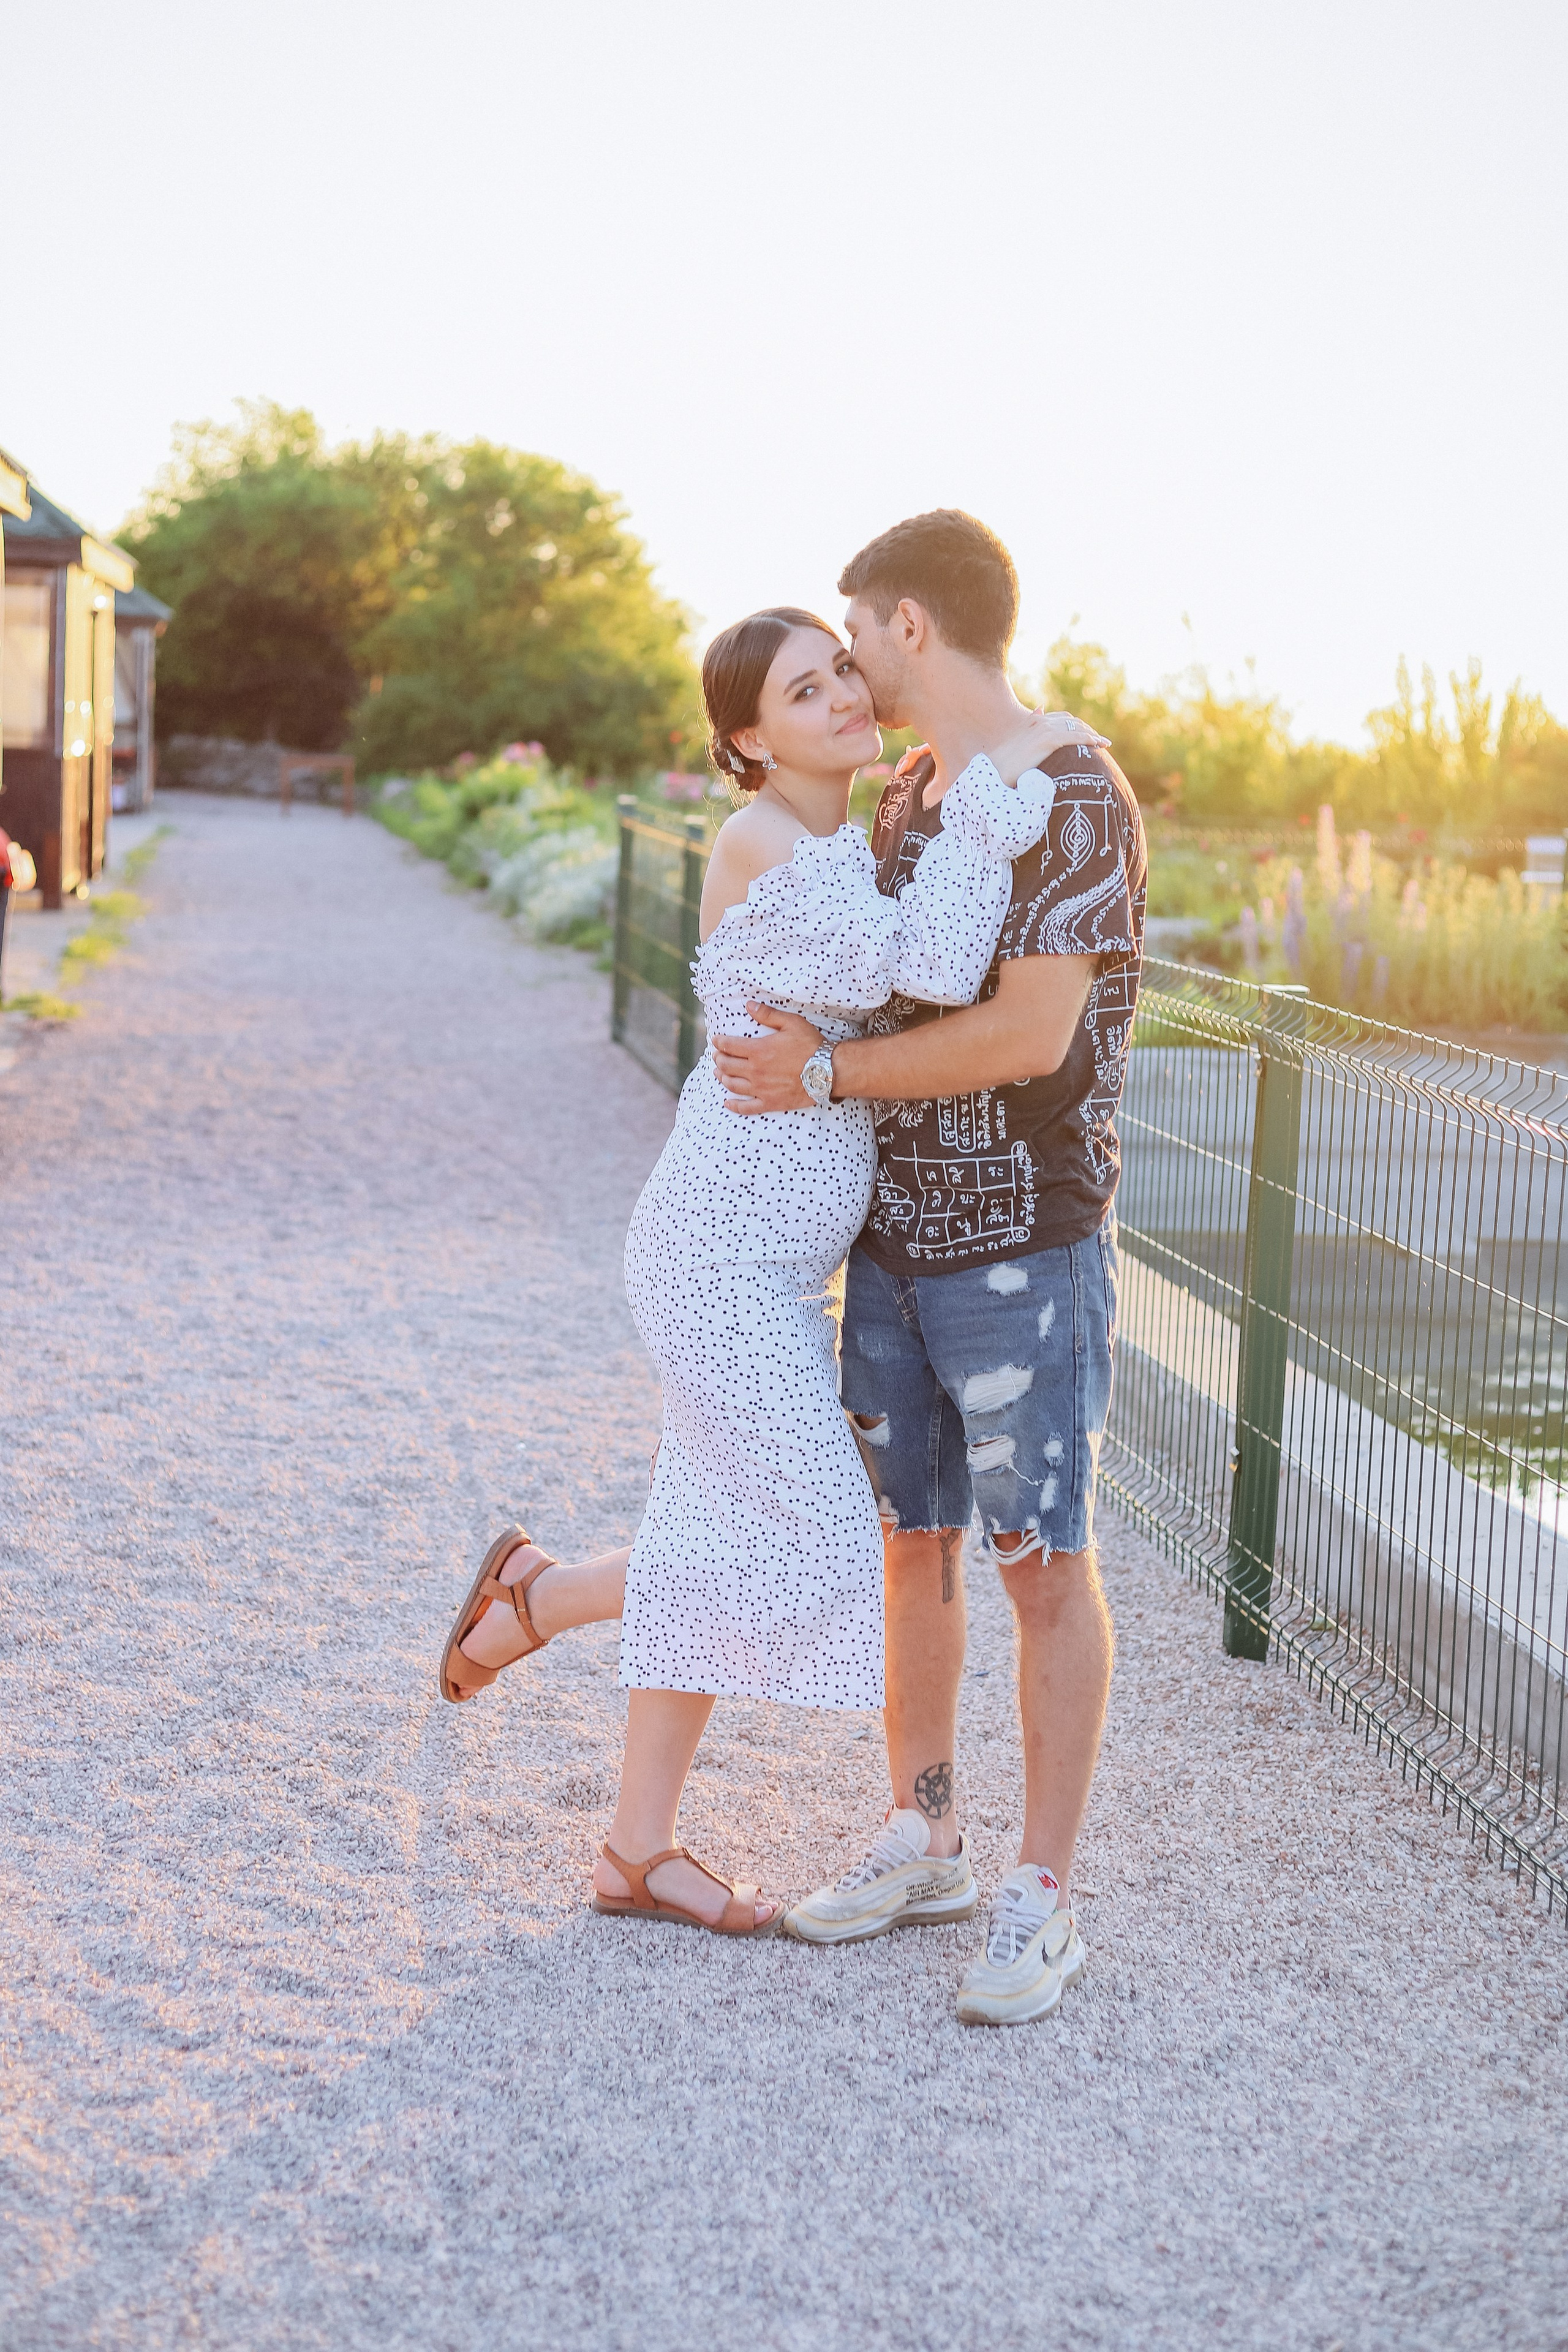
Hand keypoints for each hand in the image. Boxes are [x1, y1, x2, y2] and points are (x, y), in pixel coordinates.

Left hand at [711, 1005, 824, 1111]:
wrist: (828, 1071)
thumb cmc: (811, 1045)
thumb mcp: (791, 1023)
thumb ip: (768, 1014)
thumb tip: (749, 1005)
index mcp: (758, 1050)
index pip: (729, 1046)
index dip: (719, 1042)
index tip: (716, 1040)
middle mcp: (755, 1071)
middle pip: (727, 1065)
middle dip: (719, 1059)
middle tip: (717, 1055)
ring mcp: (761, 1089)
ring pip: (732, 1084)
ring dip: (722, 1077)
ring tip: (718, 1073)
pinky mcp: (770, 1102)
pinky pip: (747, 1107)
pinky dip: (734, 1105)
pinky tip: (728, 1102)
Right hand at [989, 708, 1109, 786]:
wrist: (994, 772)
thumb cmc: (1003, 763)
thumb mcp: (1017, 745)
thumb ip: (1030, 731)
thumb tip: (1040, 709)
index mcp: (1034, 722)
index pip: (1061, 719)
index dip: (1077, 726)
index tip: (1088, 735)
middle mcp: (1040, 721)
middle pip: (1072, 722)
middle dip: (1087, 729)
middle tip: (1100, 741)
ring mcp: (1044, 729)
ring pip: (1076, 728)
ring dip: (1092, 734)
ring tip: (1103, 743)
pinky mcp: (1048, 740)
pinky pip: (1075, 737)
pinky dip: (1089, 739)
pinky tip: (1098, 745)